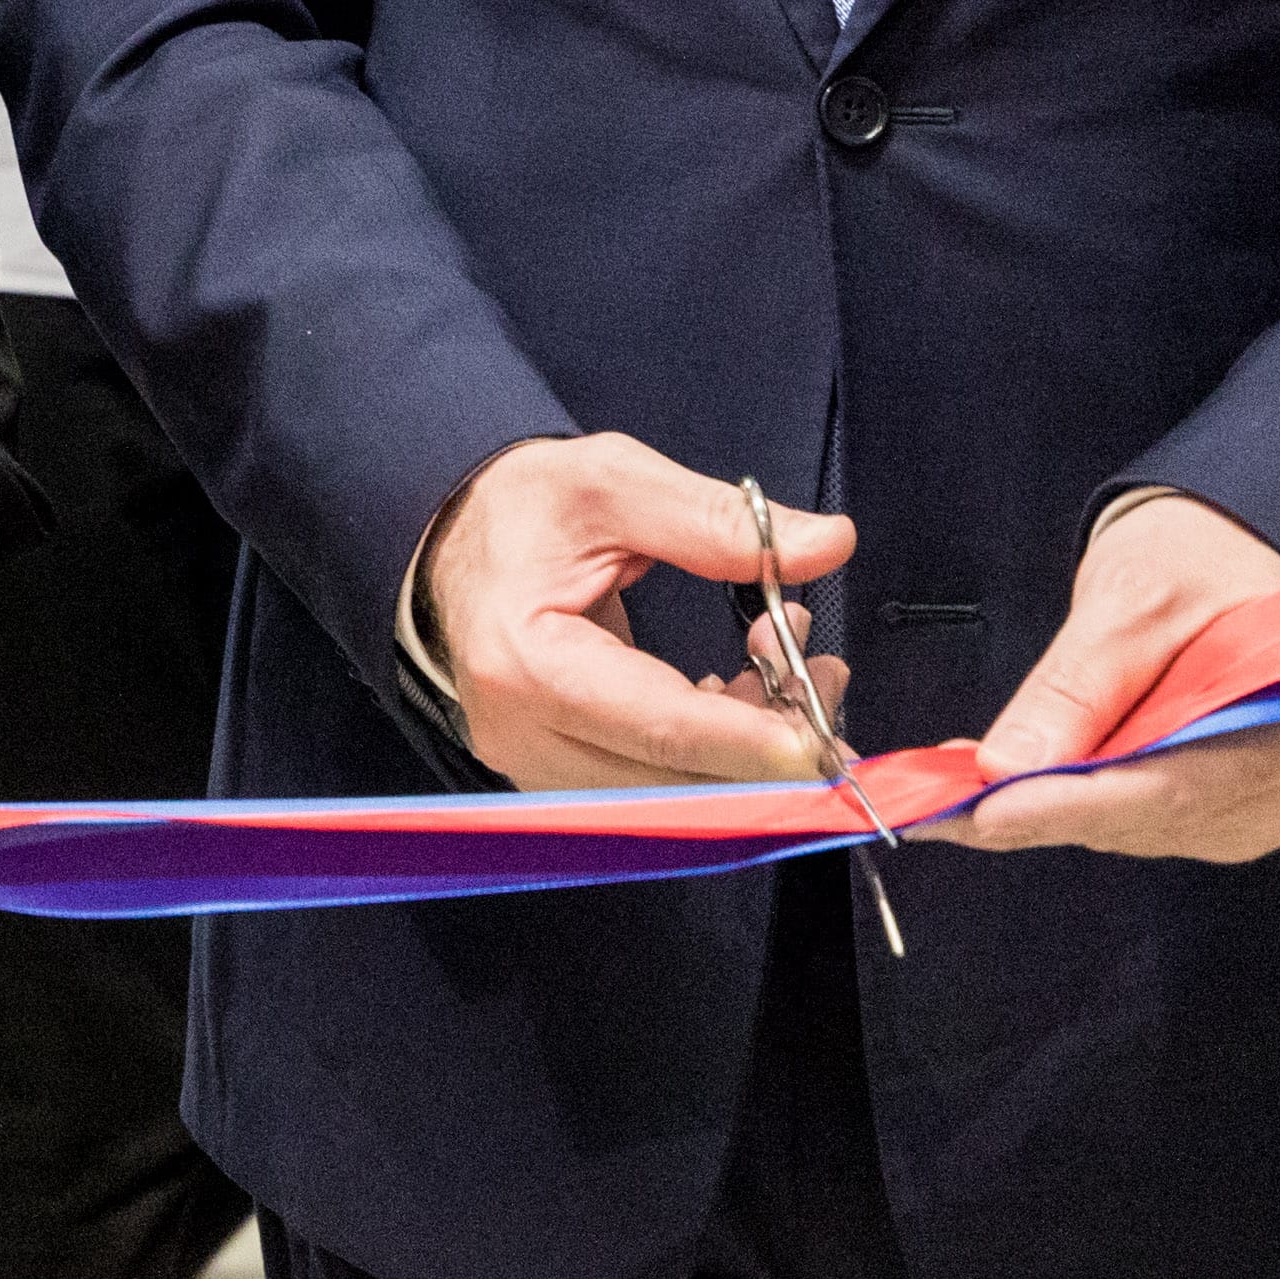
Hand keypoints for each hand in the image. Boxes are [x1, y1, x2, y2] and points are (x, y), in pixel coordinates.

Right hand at [416, 435, 853, 794]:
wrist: (451, 539)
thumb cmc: (521, 508)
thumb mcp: (614, 482)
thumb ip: (717, 519)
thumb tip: (828, 544)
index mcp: (526, 662)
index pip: (660, 727)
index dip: (752, 739)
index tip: (827, 741)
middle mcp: (526, 736)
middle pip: (678, 779)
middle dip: (770, 736)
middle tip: (823, 667)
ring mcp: (539, 767)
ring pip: (679, 796)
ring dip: (750, 745)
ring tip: (779, 658)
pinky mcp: (561, 777)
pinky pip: (660, 790)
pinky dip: (717, 753)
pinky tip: (739, 691)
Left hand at [959, 492, 1279, 860]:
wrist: (1242, 551)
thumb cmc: (1205, 556)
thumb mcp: (1132, 596)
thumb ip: (1076, 685)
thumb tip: (1010, 762)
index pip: (1166, 790)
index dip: (1066, 807)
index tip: (982, 811)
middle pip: (1149, 819)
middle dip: (1041, 806)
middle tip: (944, 796)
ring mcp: (1271, 806)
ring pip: (1141, 829)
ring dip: (1058, 805)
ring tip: (978, 778)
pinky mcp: (1241, 811)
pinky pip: (1150, 821)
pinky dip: (1088, 801)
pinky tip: (1042, 775)